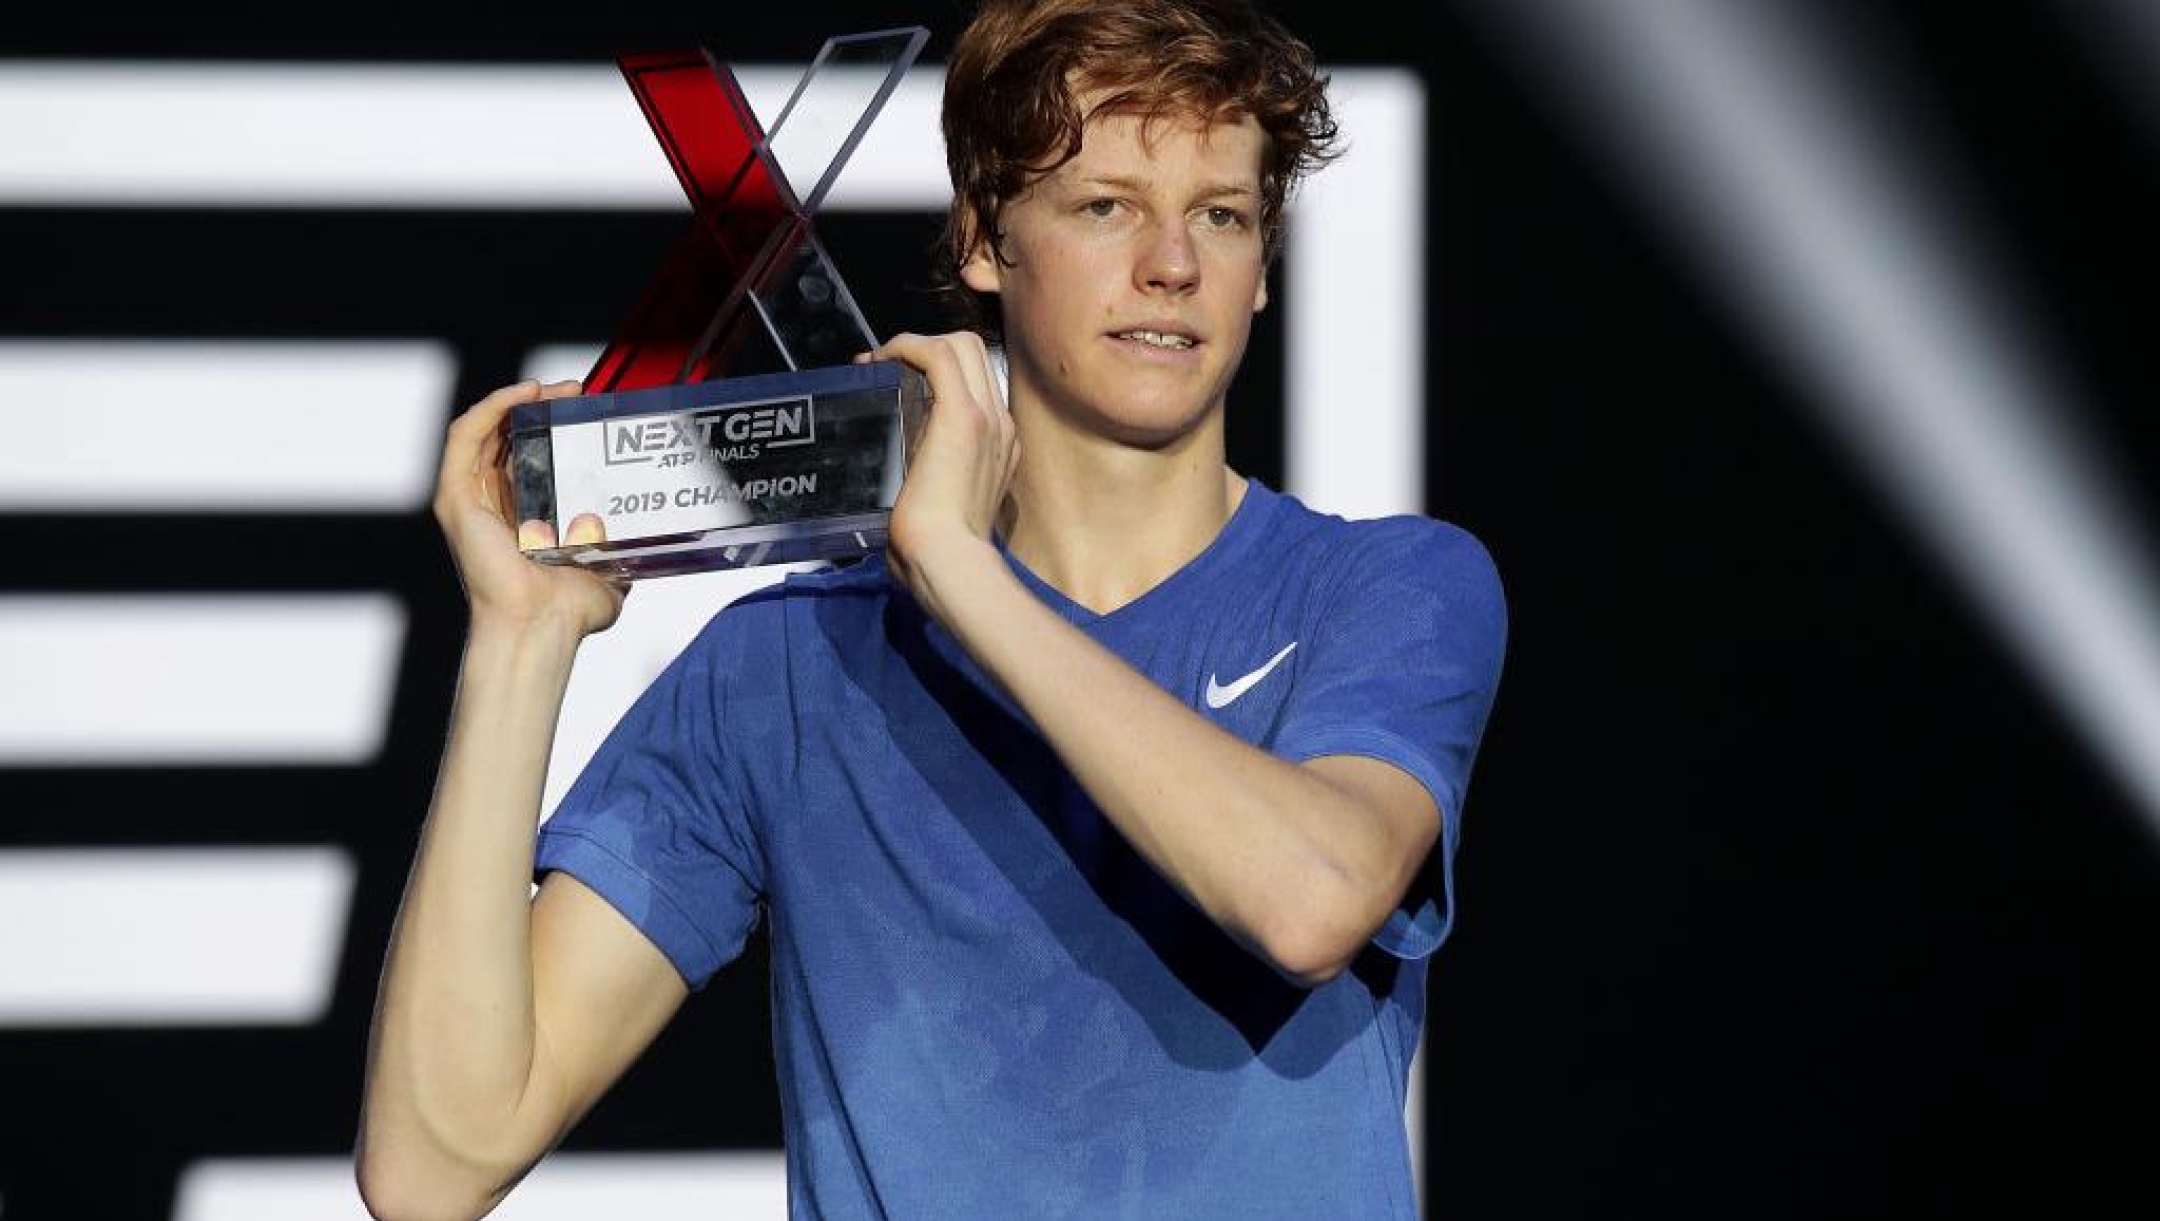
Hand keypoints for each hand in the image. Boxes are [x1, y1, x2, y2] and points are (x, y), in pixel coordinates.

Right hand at [433, 379, 627, 638]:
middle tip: (578, 391)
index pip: (533, 452)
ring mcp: (472, 498)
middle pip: (510, 434)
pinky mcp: (456, 498)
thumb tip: (655, 540)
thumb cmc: (569, 610)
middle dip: (542, 404)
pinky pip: (464, 436)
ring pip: (486, 429)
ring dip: (517, 399)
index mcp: (526, 512)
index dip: (556, 423)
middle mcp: (496, 501)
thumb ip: (625, 550)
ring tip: (552, 386)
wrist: (542, 626)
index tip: (590, 407)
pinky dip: (491, 407)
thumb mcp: (610, 569)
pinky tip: (523, 393)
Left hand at [862, 332, 1018, 607]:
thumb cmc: (938, 555)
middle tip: (884, 366)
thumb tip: (903, 501)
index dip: (935, 372)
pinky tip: (881, 359)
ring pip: (961, 345)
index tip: (894, 383)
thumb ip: (932, 494)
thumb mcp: (941, 514)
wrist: (948, 563)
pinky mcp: (962, 417)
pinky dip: (906, 346)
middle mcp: (1001, 426)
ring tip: (879, 362)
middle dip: (926, 346)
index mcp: (999, 447)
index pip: (977, 384)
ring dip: (915, 343)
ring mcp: (987, 419)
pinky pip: (938, 355)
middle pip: (974, 352)